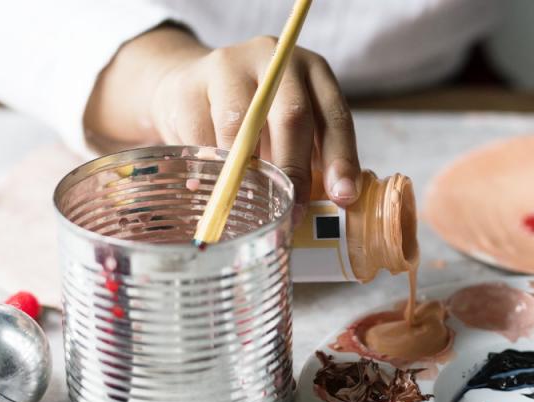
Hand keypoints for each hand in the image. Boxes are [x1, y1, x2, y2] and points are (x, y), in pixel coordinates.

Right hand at [85, 26, 360, 205]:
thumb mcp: (292, 129)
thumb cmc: (257, 119)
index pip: (334, 116)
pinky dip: (211, 168)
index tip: (343, 196)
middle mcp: (275, 60)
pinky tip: (213, 185)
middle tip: (292, 210)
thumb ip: (312, 159)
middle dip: (294, 171)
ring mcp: (229, 66)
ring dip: (247, 172)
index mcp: (312, 71)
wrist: (192, 87)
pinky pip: (202, 136)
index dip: (341, 159)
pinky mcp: (190, 84)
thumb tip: (330, 205)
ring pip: (241, 127)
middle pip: (291, 116)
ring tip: (249, 200)